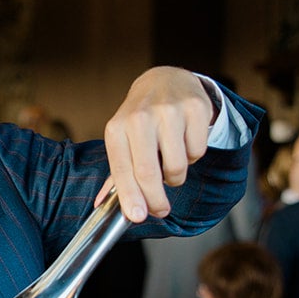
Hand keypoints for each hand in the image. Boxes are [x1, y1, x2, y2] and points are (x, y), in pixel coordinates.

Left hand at [102, 66, 215, 222]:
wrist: (165, 81)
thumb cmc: (141, 117)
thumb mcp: (122, 138)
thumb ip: (116, 173)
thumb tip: (101, 204)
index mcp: (116, 128)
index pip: (121, 170)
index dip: (129, 197)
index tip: (137, 216)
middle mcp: (140, 118)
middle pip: (149, 173)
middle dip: (155, 200)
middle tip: (161, 210)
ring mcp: (169, 111)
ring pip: (177, 167)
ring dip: (175, 176)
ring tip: (170, 162)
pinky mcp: (195, 109)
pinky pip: (197, 152)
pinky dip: (193, 156)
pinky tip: (184, 142)